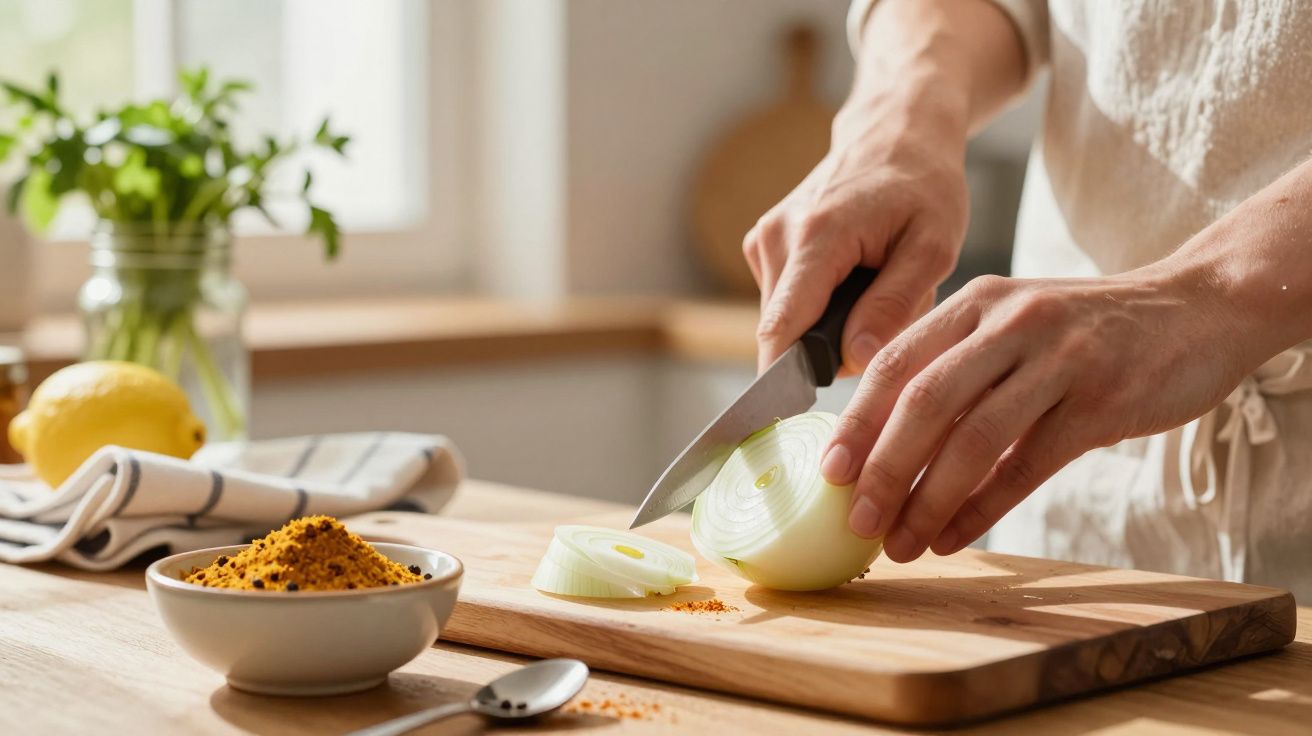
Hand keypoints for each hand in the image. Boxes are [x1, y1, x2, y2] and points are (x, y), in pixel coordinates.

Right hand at [744, 114, 968, 374]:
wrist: (895, 131)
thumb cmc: (923, 184)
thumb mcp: (934, 245)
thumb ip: (895, 304)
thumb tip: (854, 360)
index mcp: (817, 237)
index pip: (782, 329)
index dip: (784, 381)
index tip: (793, 421)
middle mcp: (777, 237)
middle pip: (784, 332)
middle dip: (828, 350)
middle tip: (884, 326)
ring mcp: (764, 239)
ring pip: (785, 320)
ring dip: (826, 326)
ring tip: (874, 290)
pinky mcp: (764, 245)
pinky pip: (786, 301)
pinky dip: (818, 306)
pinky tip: (852, 279)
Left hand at [823, 269, 1252, 561]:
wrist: (1197, 309)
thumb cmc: (1088, 330)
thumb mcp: (1014, 322)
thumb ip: (956, 363)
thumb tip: (884, 439)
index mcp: (977, 301)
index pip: (896, 362)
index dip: (856, 421)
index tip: (828, 473)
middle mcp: (1011, 322)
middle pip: (925, 402)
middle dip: (883, 468)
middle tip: (856, 519)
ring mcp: (1059, 359)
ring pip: (974, 439)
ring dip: (928, 500)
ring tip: (900, 543)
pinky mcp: (1102, 401)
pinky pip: (1027, 465)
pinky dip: (983, 508)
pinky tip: (954, 538)